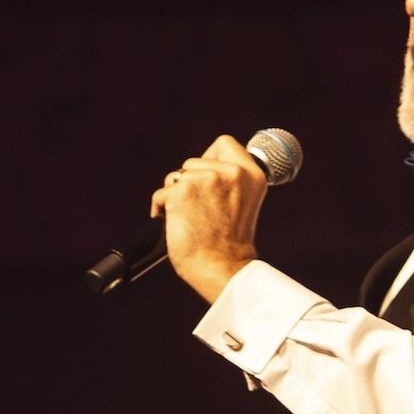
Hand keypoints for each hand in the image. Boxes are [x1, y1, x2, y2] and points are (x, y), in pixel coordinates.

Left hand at [151, 134, 267, 302]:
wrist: (222, 270)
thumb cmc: (228, 245)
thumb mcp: (241, 203)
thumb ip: (229, 181)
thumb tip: (201, 168)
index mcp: (251, 174)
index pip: (224, 143)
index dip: (210, 159)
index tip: (208, 179)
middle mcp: (231, 172)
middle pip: (194, 161)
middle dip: (190, 182)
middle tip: (200, 210)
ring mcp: (207, 179)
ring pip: (176, 176)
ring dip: (176, 196)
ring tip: (190, 219)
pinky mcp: (183, 190)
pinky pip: (161, 193)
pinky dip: (162, 209)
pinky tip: (174, 224)